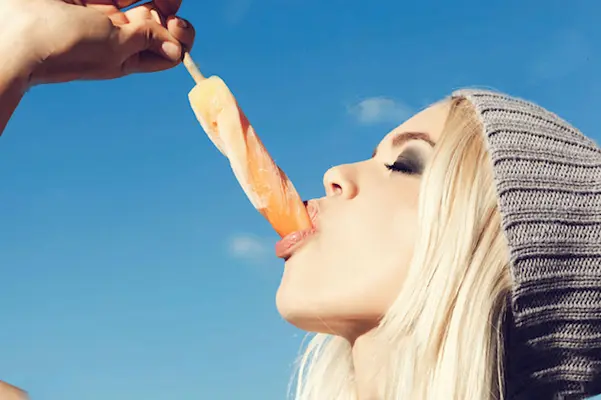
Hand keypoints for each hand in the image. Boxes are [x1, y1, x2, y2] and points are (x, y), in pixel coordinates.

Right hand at [1, 0, 195, 84]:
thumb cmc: (68, 45)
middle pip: (153, 23)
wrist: (16, 32)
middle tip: (169, 0)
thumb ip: (147, 41)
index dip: (179, 39)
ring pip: (136, 1)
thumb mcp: (115, 46)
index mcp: (126, 58)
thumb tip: (178, 50)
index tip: (178, 25)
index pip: (164, 52)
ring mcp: (97, 14)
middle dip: (169, 10)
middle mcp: (114, 37)